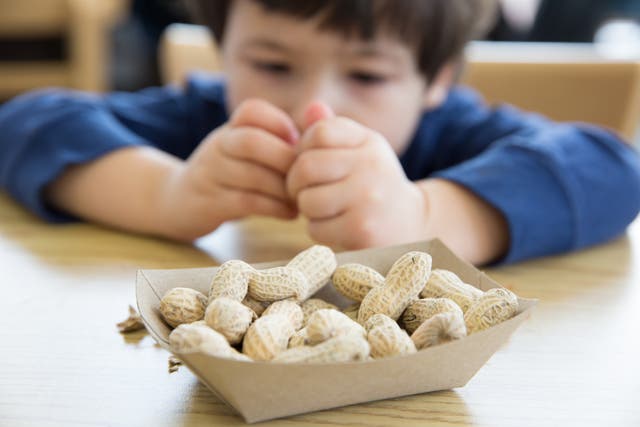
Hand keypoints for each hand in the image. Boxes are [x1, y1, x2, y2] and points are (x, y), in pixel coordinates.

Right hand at [160, 99, 298, 239]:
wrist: (179, 202)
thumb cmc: (230, 175)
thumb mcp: (246, 150)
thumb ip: (281, 138)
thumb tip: (322, 121)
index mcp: (230, 129)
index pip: (251, 110)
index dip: (280, 124)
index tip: (298, 144)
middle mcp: (217, 146)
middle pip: (251, 141)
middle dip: (285, 159)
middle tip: (307, 177)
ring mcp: (210, 174)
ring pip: (251, 175)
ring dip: (284, 189)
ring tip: (302, 198)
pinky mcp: (209, 203)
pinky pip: (246, 202)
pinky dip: (274, 208)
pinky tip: (290, 213)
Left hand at [286, 103, 427, 248]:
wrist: (411, 224)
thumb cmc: (373, 185)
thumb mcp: (360, 151)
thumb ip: (332, 130)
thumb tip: (311, 108)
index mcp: (369, 141)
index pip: (319, 132)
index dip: (303, 150)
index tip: (312, 164)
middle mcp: (371, 165)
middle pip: (306, 166)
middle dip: (296, 183)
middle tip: (305, 191)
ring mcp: (368, 197)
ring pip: (307, 200)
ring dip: (307, 209)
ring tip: (324, 209)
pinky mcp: (362, 229)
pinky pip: (316, 228)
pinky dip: (319, 230)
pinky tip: (336, 227)